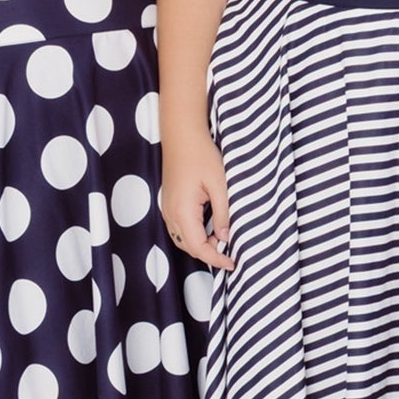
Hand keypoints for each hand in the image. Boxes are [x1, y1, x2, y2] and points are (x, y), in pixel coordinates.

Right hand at [161, 130, 234, 271]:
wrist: (182, 136)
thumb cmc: (201, 156)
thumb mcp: (219, 185)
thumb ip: (223, 214)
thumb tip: (225, 237)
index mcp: (183, 211)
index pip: (198, 248)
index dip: (215, 259)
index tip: (232, 263)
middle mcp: (170, 213)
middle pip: (188, 247)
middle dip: (208, 253)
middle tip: (230, 250)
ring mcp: (167, 208)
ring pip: (182, 239)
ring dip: (200, 245)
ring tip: (221, 239)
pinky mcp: (169, 203)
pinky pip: (179, 228)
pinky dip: (193, 235)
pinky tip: (209, 228)